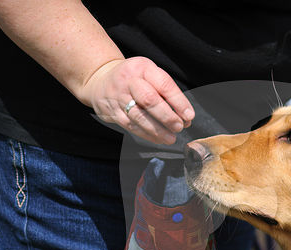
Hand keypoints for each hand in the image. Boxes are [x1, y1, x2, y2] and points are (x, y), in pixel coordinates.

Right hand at [79, 57, 193, 144]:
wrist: (101, 79)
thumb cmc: (136, 79)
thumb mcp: (150, 75)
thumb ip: (168, 93)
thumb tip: (186, 118)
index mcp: (142, 68)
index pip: (164, 84)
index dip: (178, 101)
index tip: (189, 116)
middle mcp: (128, 80)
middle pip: (149, 100)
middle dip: (167, 116)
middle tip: (179, 127)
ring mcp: (118, 96)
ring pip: (139, 116)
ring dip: (158, 130)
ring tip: (171, 138)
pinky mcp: (112, 112)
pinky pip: (131, 126)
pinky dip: (147, 135)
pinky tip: (159, 139)